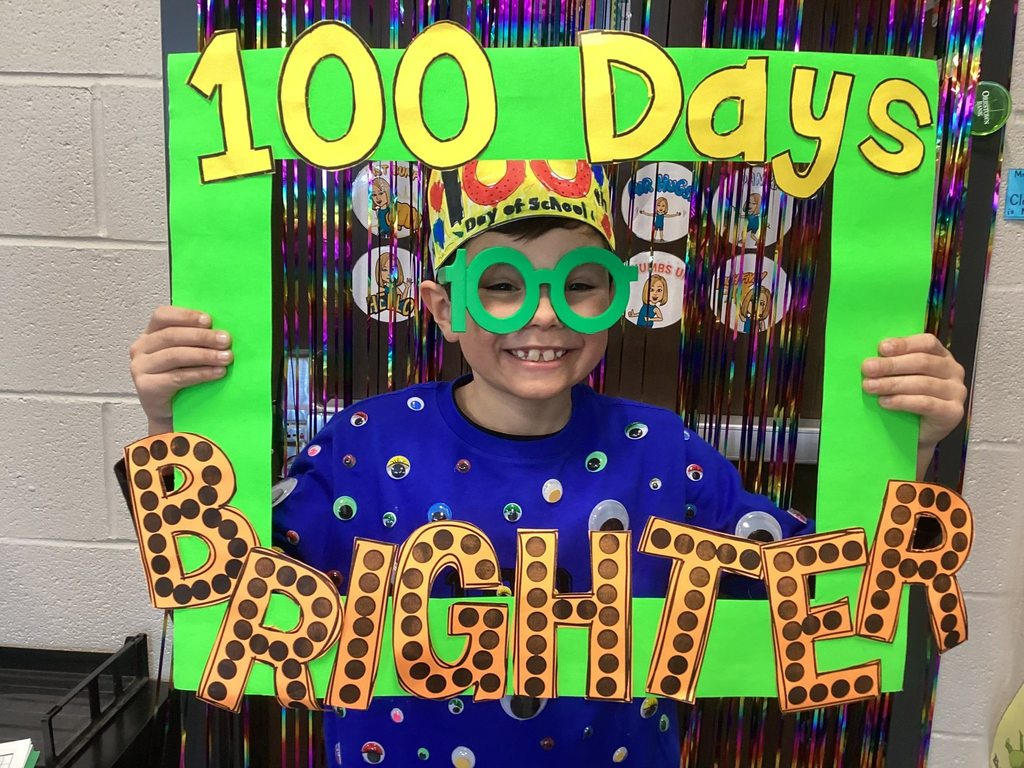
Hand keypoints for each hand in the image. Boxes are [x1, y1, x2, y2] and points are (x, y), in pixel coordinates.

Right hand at [129, 306, 232, 434]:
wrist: (171, 413)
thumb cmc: (181, 379)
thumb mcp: (186, 355)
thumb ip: (195, 340)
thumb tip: (223, 331)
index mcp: (150, 334)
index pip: (163, 316)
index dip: (185, 315)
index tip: (209, 320)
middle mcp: (141, 348)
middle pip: (171, 336)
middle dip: (202, 337)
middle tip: (226, 340)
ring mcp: (140, 368)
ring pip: (175, 356)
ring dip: (204, 355)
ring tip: (227, 357)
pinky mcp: (146, 387)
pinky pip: (178, 377)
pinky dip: (201, 374)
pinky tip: (218, 372)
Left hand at [861, 333, 966, 475]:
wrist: (918, 432)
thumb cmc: (907, 398)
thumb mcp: (901, 376)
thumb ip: (893, 364)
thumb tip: (869, 358)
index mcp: (941, 355)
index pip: (927, 343)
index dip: (904, 344)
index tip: (881, 348)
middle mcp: (953, 371)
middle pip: (922, 362)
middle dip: (891, 365)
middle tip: (867, 368)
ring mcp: (956, 392)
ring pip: (922, 383)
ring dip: (892, 384)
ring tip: (870, 386)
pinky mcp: (953, 412)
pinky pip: (926, 404)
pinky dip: (902, 401)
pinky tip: (884, 402)